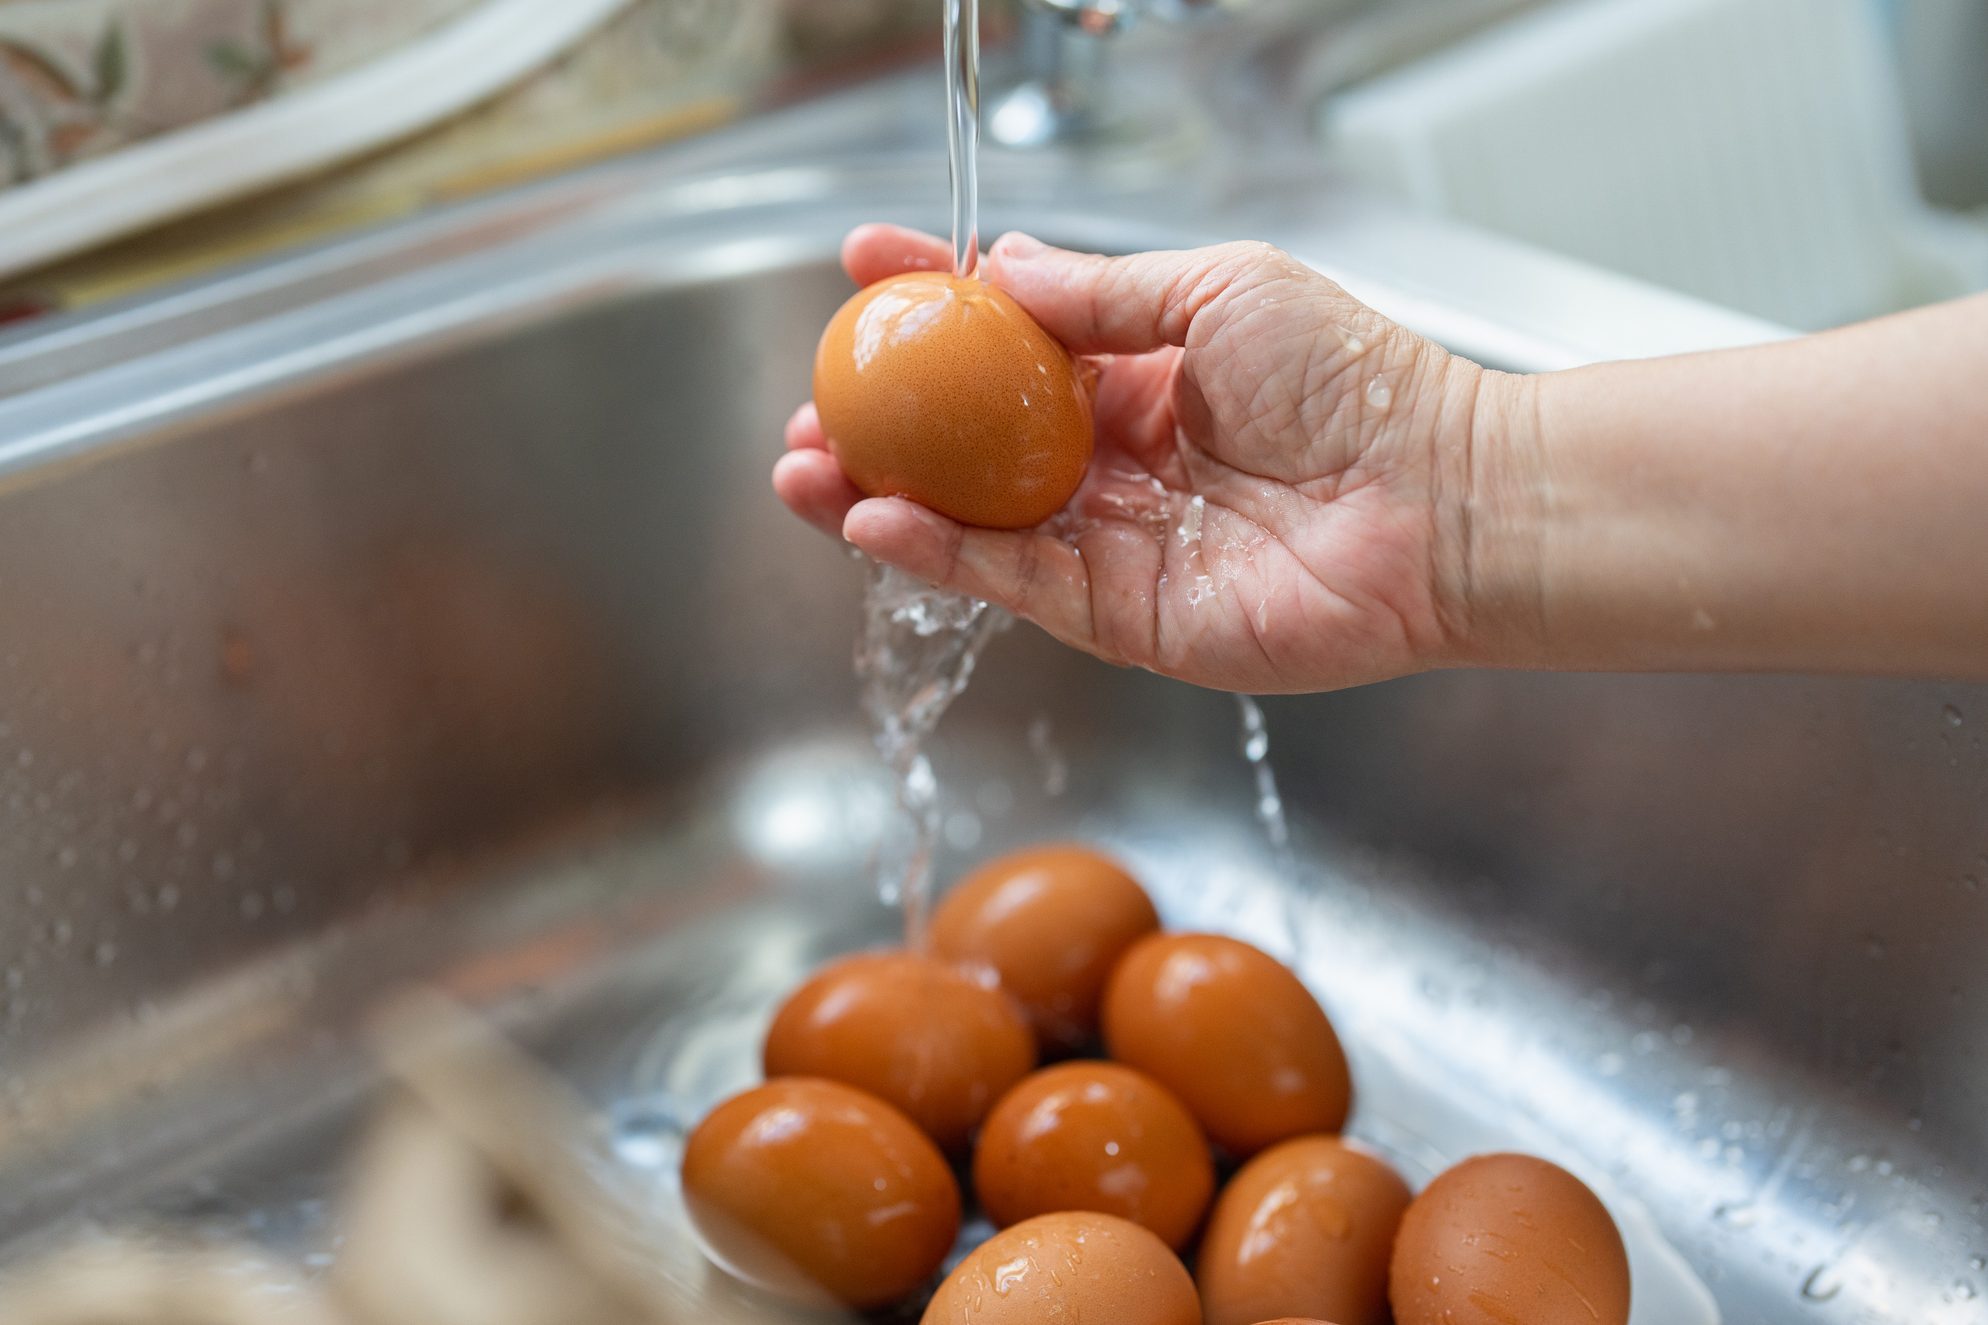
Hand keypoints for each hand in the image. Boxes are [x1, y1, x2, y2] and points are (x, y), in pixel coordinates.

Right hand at [774, 225, 1519, 693]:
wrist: (1435, 500)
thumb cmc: (1355, 382)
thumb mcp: (1216, 289)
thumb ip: (1101, 292)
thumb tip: (1000, 272)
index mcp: (1139, 376)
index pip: (1009, 339)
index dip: (933, 304)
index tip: (861, 269)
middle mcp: (1114, 460)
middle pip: (968, 444)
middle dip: (881, 422)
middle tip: (812, 403)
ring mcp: (1112, 540)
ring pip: (969, 519)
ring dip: (878, 494)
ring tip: (802, 464)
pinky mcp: (1119, 613)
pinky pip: (1008, 581)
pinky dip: (936, 553)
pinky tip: (874, 517)